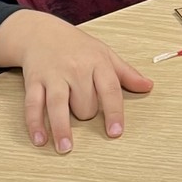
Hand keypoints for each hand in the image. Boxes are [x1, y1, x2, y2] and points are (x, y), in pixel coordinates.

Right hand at [0, 10, 152, 152]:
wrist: (43, 34)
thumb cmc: (79, 47)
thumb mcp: (106, 54)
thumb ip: (126, 73)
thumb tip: (148, 87)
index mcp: (98, 62)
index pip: (110, 89)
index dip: (114, 112)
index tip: (116, 132)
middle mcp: (76, 68)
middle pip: (84, 101)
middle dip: (86, 114)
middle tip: (85, 114)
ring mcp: (53, 75)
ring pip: (58, 104)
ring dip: (61, 128)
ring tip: (66, 148)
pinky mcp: (34, 81)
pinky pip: (33, 105)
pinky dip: (35, 123)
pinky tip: (40, 139)